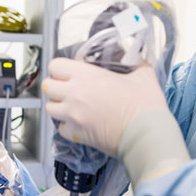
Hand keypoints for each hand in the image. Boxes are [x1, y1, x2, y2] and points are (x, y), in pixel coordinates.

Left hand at [43, 59, 167, 156]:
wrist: (147, 135)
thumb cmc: (145, 104)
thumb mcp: (143, 75)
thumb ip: (135, 64)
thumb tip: (136, 60)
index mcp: (87, 75)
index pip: (55, 66)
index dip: (60, 68)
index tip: (69, 72)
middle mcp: (75, 94)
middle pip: (48, 86)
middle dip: (56, 86)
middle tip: (68, 89)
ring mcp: (73, 116)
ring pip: (49, 108)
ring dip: (58, 106)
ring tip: (71, 106)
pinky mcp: (77, 134)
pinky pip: (61, 128)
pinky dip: (67, 126)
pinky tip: (79, 123)